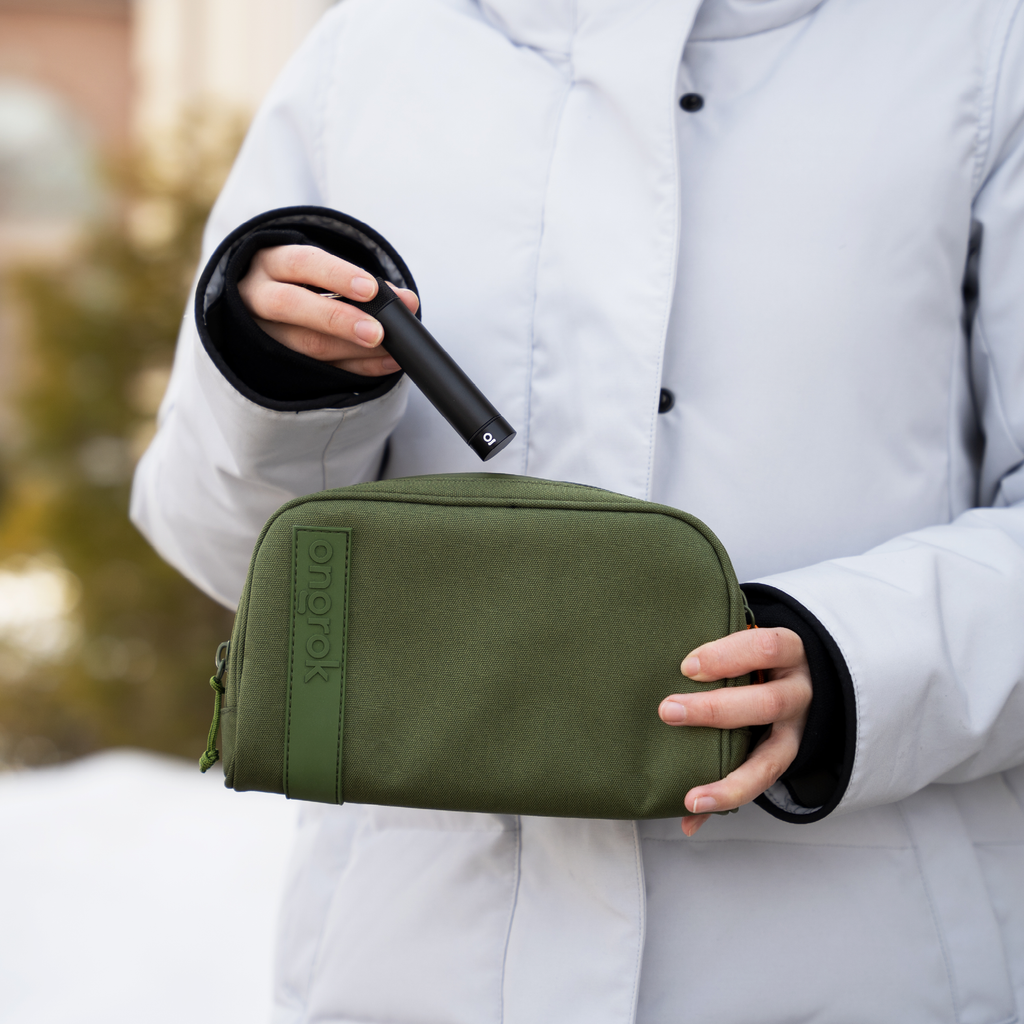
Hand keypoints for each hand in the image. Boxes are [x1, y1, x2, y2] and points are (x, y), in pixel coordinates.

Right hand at [237, 245, 419, 375]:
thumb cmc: (303, 282)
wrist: (262, 300)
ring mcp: (260, 331)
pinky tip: (384, 365)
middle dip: (339, 320)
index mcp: (271, 263)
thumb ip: (366, 283)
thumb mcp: (324, 271)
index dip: (336, 275)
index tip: (370, 289)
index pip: (301, 263)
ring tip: (390, 351)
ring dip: (353, 350)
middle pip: (292, 306)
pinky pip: (318, 368)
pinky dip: (356, 367)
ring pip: (303, 344)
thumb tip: (407, 301)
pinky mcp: (275, 361)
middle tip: (377, 332)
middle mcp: (257, 295)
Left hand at [658, 627, 811, 835]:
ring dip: (728, 782)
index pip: (765, 648)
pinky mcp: (786, 759)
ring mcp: (795, 731)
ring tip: (692, 799)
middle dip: (715, 710)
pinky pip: (759, 786)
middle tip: (670, 711)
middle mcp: (798, 693)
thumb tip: (676, 660)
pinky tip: (692, 816)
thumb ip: (720, 651)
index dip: (727, 656)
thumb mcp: (749, 642)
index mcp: (788, 653)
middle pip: (768, 704)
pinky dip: (724, 803)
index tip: (687, 667)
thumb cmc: (757, 654)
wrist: (799, 673)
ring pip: (771, 761)